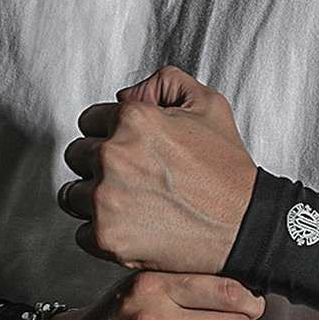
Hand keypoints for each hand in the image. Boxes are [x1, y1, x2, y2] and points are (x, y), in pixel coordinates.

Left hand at [58, 65, 257, 274]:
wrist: (246, 225)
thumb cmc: (228, 171)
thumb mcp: (209, 105)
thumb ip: (165, 83)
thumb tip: (125, 95)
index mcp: (133, 119)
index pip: (89, 120)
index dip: (110, 134)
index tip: (130, 151)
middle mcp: (113, 156)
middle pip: (76, 156)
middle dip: (99, 165)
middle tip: (133, 179)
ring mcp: (107, 198)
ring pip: (72, 194)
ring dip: (95, 199)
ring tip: (132, 204)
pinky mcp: (108, 236)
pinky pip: (82, 233)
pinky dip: (104, 233)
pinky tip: (134, 228)